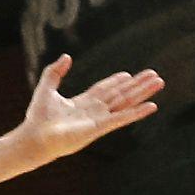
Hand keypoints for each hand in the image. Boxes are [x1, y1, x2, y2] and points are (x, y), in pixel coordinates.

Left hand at [18, 56, 164, 160]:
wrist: (35, 138)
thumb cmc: (37, 118)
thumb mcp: (46, 89)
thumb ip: (54, 72)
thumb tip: (67, 56)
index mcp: (81, 103)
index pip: (103, 90)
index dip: (116, 82)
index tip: (128, 74)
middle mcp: (93, 111)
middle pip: (120, 94)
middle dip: (137, 85)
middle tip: (154, 75)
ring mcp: (99, 120)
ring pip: (125, 103)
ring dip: (142, 93)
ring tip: (159, 83)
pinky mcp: (100, 128)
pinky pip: (122, 118)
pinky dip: (137, 112)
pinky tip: (152, 106)